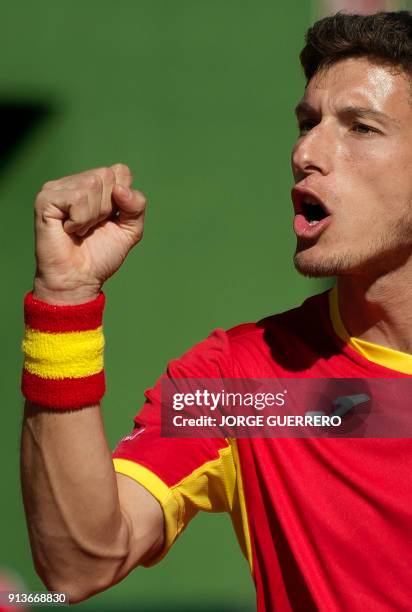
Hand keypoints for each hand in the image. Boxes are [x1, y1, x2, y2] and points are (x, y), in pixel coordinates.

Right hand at [33, 164, 145, 303]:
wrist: (80, 279)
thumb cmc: (100, 255)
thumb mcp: (130, 229)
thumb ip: (137, 205)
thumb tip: (120, 189)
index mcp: (94, 185)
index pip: (120, 171)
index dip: (123, 199)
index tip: (110, 220)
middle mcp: (75, 182)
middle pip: (107, 176)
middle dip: (108, 208)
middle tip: (93, 227)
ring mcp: (58, 188)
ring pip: (92, 184)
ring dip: (93, 216)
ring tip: (80, 230)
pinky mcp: (45, 199)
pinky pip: (77, 198)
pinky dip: (80, 220)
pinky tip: (69, 230)